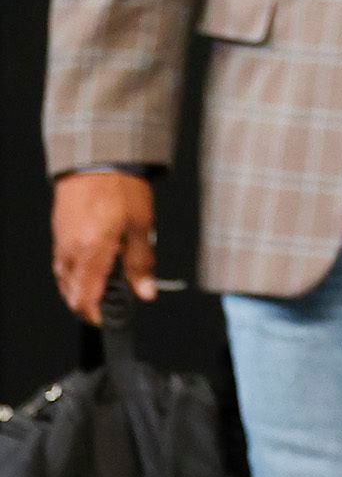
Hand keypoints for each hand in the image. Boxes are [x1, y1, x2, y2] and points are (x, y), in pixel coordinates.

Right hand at [52, 170, 156, 324]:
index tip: (107, 319)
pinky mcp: (59, 231)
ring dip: (79, 288)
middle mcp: (71, 251)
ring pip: (63, 279)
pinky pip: (61, 262)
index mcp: (92, 252)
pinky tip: (89, 266)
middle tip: (109, 304)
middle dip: (87, 304)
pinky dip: (73, 271)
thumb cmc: (122, 187)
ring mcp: (61, 241)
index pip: (85, 299)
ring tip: (102, 287)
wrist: (100, 157)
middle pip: (71, 293)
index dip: (95, 315)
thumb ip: (142, 263)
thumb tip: (146, 292)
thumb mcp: (142, 226)